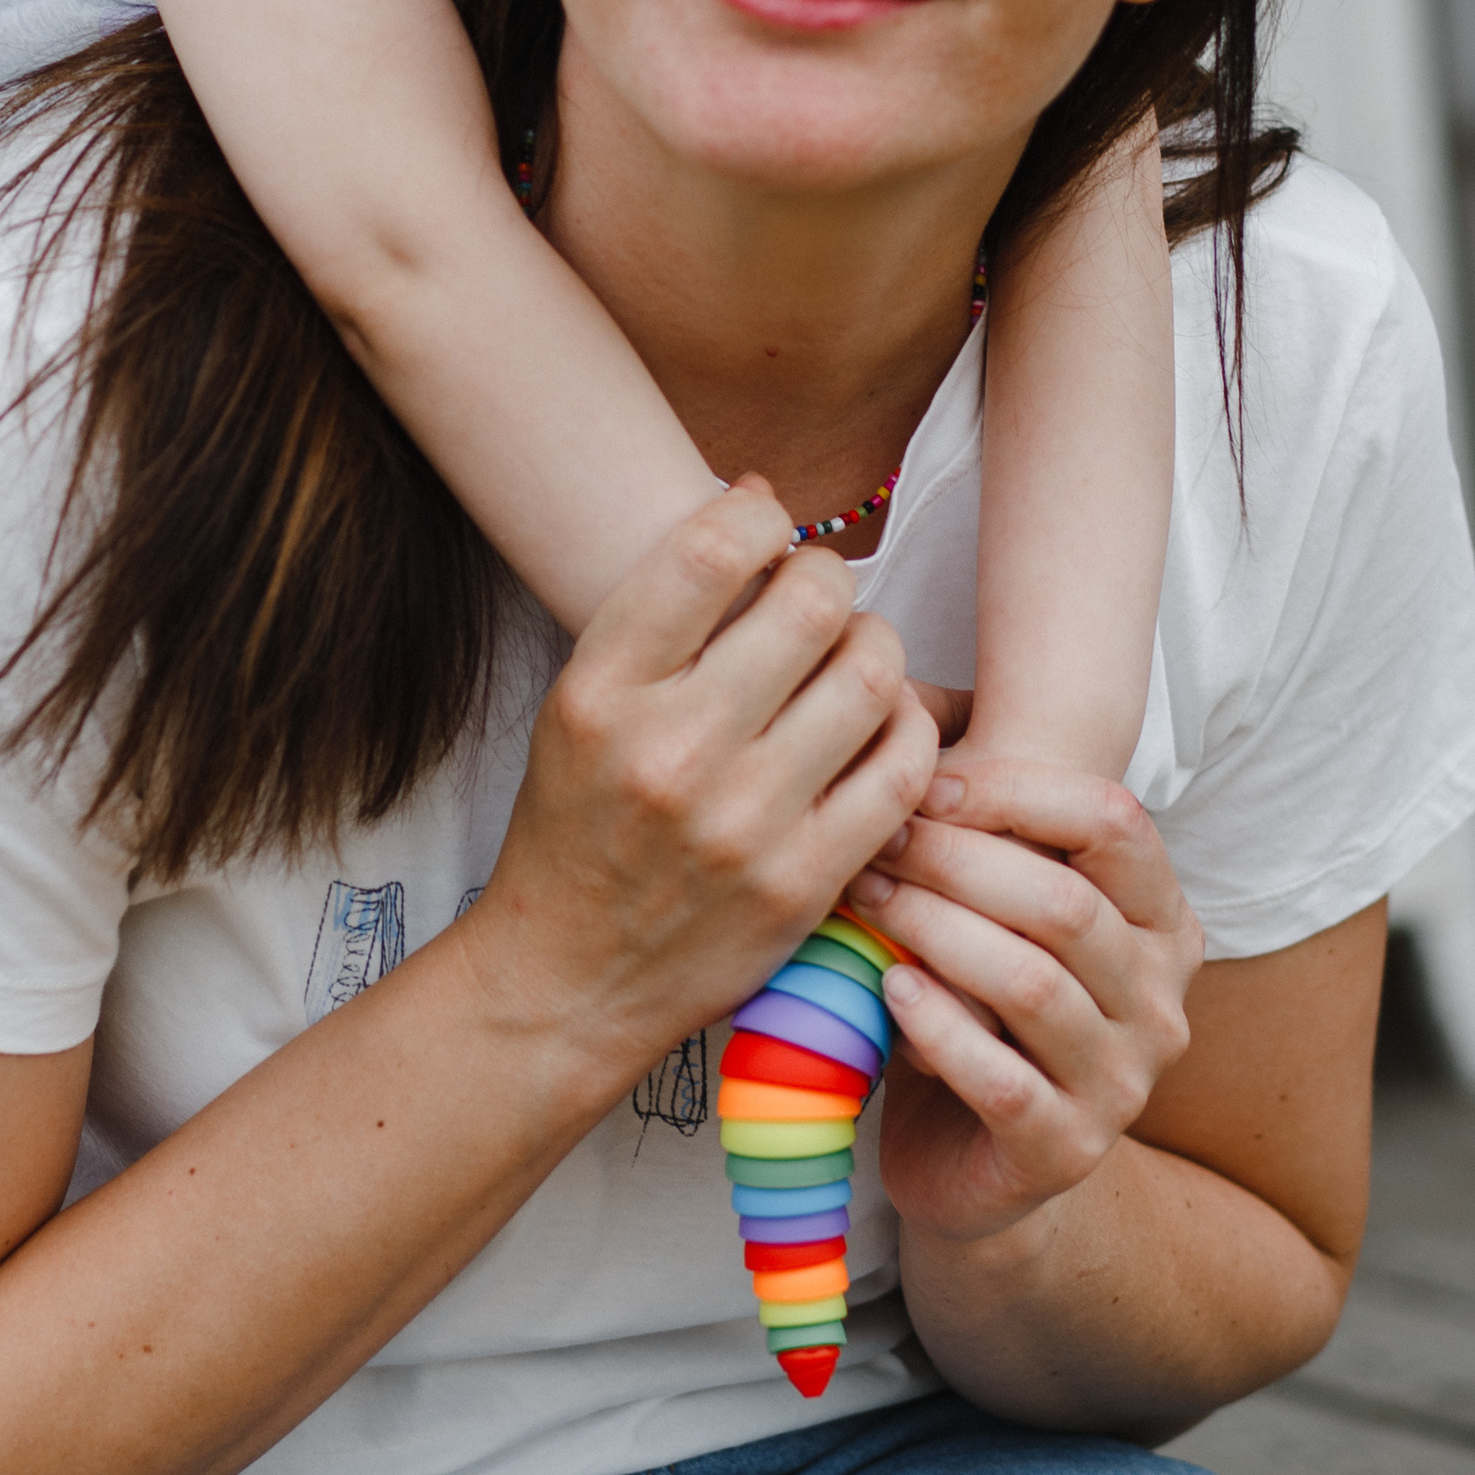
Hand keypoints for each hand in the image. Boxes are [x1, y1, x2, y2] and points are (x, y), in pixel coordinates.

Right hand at [458, 478, 942, 1098]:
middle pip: (811, 602)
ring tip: (850, 659)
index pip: (709, 550)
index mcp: (602, 692)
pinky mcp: (805, 883)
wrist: (567, 979)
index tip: (765, 533)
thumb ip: (663, 609)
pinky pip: (903, 767)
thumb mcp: (583, 702)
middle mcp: (671, 752)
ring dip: (875, 646)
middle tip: (816, 598)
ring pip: (871, 673)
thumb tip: (757, 495)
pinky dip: (907, 726)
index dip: (760, 519)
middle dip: (827, 580)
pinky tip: (877, 724)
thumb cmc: (579, 822)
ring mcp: (745, 823)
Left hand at [844, 758, 1201, 1247]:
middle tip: (876, 844)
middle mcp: (1161, 1002)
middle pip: (1066, 904)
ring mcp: (1124, 1084)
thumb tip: (906, 754)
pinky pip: (1002, 1080)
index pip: (1114, 821)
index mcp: (1163, 924)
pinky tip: (891, 992)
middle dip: (956, 861)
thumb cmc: (977, 1003)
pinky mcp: (1067, 1151)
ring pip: (1032, 986)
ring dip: (935, 932)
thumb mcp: (997, 913)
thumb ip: (985, 839)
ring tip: (868, 903)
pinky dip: (939, 1029)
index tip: (925, 787)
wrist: (973, 1158)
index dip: (1015, 790)